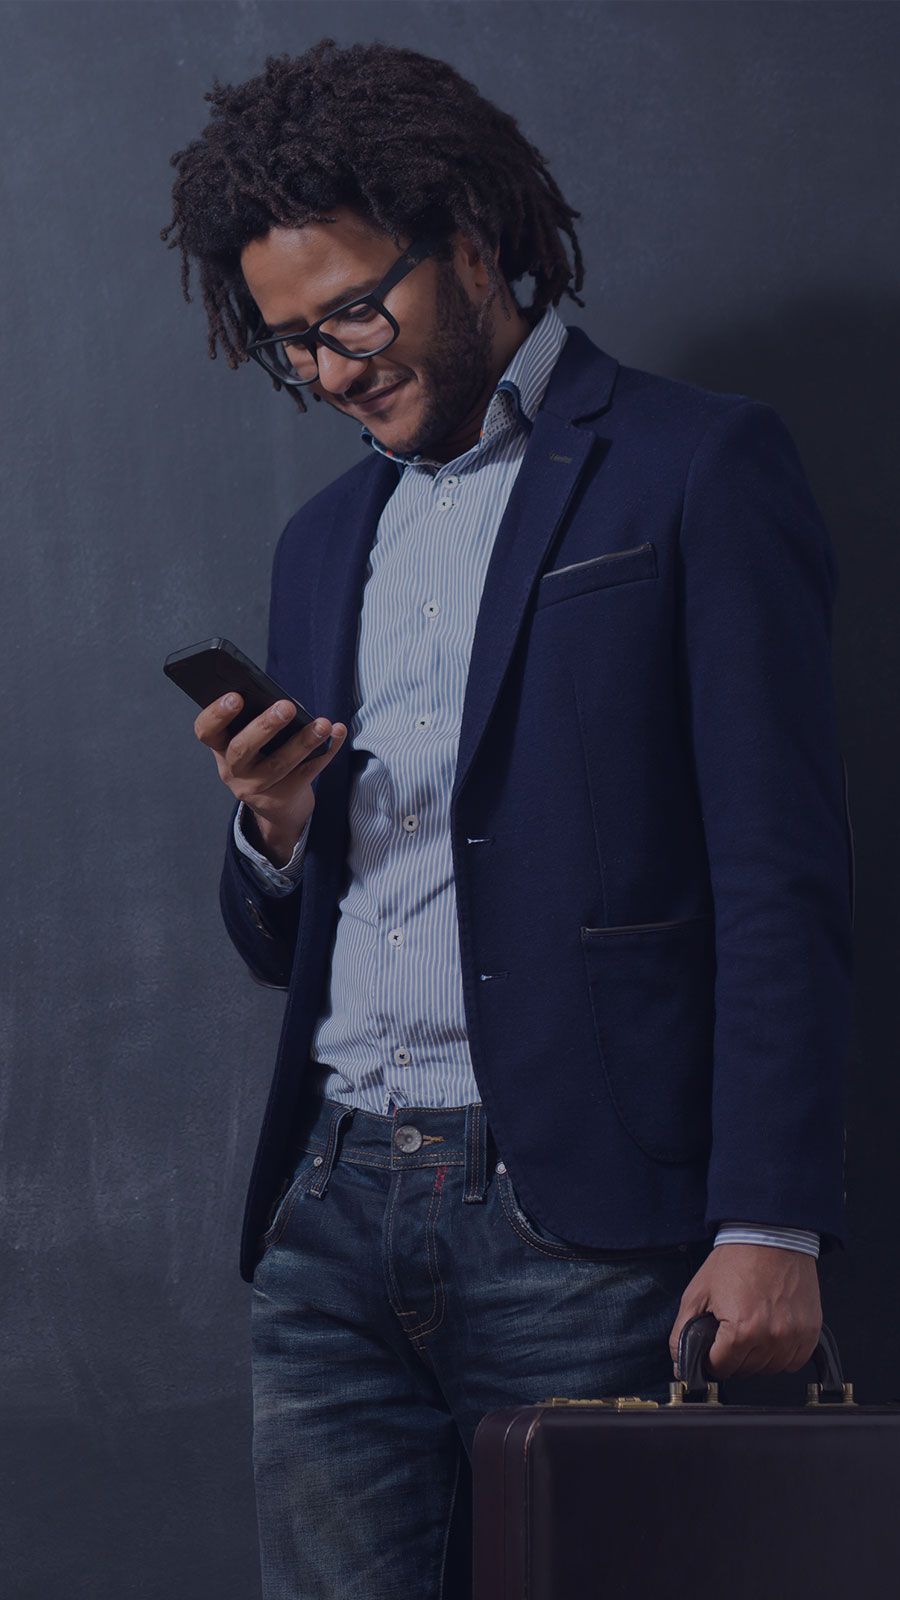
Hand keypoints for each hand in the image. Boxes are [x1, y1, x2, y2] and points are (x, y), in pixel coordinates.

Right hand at [194, 693, 346, 861]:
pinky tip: (337, 733)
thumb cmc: (265, 756)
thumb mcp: (253, 740)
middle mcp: (232, 770)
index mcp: (220, 747)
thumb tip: (290, 705)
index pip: (206, 731)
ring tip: (323, 724)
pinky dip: (326, 752)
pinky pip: (306, 774)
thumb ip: (259, 720)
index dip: (217, 714)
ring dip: (303, 742)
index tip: (235, 696)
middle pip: (242, 749)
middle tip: (287, 707)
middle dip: (265, 726)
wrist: (277, 803)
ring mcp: (255, 789)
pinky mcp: (280, 799)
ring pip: (279, 765)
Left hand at [668, 1243, 822, 1379]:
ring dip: (759, 1357)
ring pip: (770, 1368)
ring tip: (752, 1328)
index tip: (714, 1345)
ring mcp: (793, 1336)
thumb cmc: (736, 1260)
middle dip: (734, 1356)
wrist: (769, 1236)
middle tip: (732, 1330)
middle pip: (746, 1370)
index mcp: (740, 1330)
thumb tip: (679, 1362)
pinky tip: (772, 1333)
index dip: (712, 1357)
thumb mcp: (697, 1292)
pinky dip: (783, 1354)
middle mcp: (770, 1337)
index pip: (721, 1368)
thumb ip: (682, 1332)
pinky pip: (795, 1361)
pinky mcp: (810, 1331)